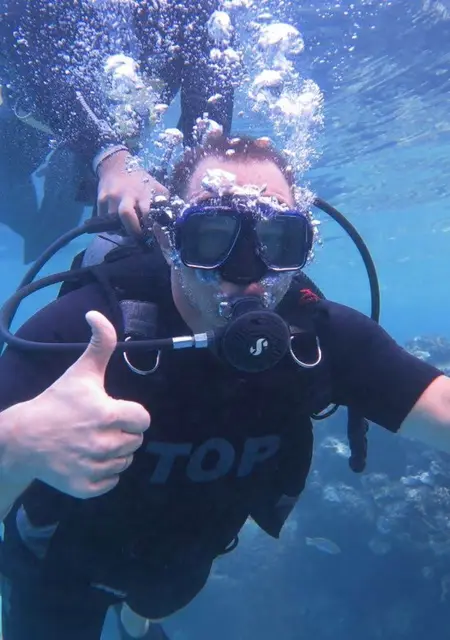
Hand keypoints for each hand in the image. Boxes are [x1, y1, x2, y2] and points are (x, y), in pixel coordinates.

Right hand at [6, 312, 149, 498]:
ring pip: (125, 461)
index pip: (143, 419)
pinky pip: (112, 482)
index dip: (131, 414)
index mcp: (107, 414)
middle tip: (100, 426)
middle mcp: (102, 443)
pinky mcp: (84, 487)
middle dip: (123, 432)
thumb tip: (96, 314)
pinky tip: (87, 459)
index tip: (114, 410)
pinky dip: (104, 474)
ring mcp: (93, 467)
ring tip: (91, 441)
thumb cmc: (56, 402)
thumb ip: (100, 343)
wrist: (22, 439)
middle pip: (136, 441)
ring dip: (114, 453)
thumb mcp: (81, 371)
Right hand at [97, 150, 168, 235]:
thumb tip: (169, 220)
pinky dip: (111, 227)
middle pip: (126, 215)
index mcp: (143, 192)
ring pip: (113, 220)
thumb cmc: (139, 180)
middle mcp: (126, 194)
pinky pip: (103, 219)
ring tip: (127, 233)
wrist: (116, 166)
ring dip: (121, 230)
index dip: (149, 226)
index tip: (152, 233)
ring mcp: (111, 197)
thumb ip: (162, 201)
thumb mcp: (154, 186)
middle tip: (138, 238)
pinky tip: (117, 226)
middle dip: (132, 230)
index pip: (147, 213)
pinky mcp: (99, 199)